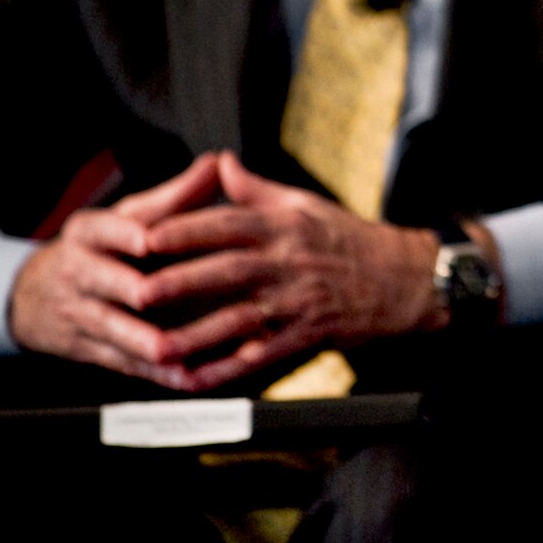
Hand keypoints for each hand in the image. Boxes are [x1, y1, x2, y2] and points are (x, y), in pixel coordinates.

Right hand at [9, 152, 224, 390]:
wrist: (35, 295)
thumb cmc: (103, 246)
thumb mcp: (128, 215)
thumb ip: (175, 196)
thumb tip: (219, 162)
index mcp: (90, 232)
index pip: (104, 229)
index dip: (125, 234)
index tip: (146, 238)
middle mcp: (79, 271)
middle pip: (104, 281)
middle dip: (131, 290)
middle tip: (155, 296)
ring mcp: (81, 313)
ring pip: (110, 328)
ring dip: (141, 341)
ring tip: (172, 349)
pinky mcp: (90, 349)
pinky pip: (123, 362)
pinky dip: (153, 372)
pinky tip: (184, 377)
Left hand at [125, 152, 445, 389]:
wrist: (404, 279)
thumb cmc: (350, 239)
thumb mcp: (306, 203)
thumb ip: (256, 189)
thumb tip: (220, 163)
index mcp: (284, 225)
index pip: (228, 223)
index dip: (186, 230)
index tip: (146, 235)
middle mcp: (288, 261)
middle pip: (228, 271)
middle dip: (181, 283)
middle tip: (138, 294)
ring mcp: (298, 300)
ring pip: (241, 319)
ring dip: (198, 336)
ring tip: (158, 347)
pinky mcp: (307, 334)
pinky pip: (263, 355)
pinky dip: (230, 370)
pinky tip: (199, 380)